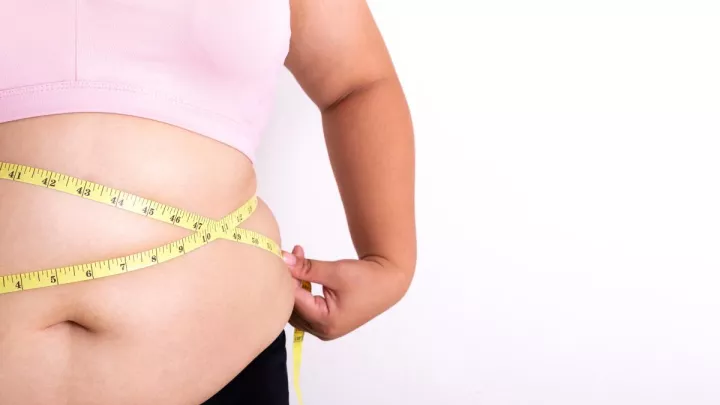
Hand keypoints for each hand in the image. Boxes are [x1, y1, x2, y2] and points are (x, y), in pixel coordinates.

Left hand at [282, 245, 410, 340]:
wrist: (388, 282)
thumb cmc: (366, 278)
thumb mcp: (335, 271)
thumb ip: (307, 267)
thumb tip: (283, 259)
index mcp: (326, 322)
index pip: (295, 301)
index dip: (286, 279)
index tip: (281, 257)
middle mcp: (323, 330)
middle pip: (292, 308)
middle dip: (288, 281)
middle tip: (288, 256)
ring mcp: (324, 328)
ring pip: (296, 308)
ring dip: (294, 283)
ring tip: (298, 258)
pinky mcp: (326, 322)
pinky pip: (305, 308)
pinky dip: (301, 289)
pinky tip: (303, 271)